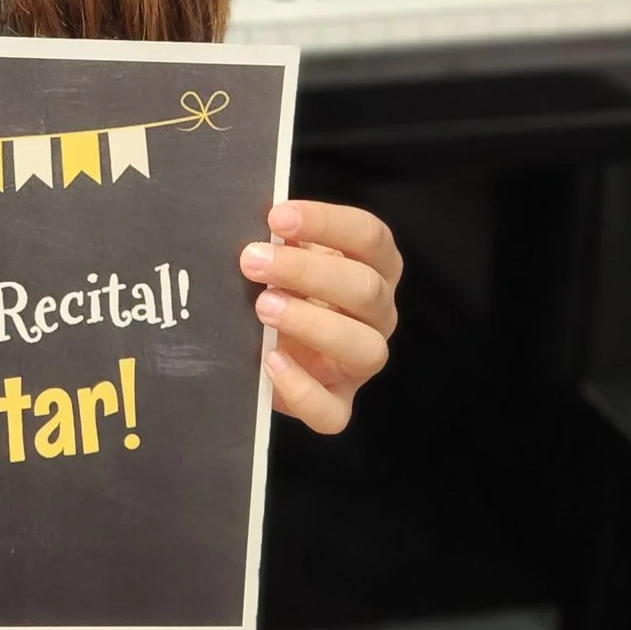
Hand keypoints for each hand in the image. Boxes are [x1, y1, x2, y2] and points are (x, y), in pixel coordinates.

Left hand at [238, 200, 401, 433]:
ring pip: (364, 348)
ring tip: (263, 306)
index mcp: (374, 267)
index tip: (277, 218)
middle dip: (306, 271)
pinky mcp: (337, 402)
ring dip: (311, 323)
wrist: (273, 344)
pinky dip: (301, 389)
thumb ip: (281, 241)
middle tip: (252, 261)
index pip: (370, 237)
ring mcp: (361, 362)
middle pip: (366, 289)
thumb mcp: (286, 257)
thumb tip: (257, 227)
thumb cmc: (283, 286)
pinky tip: (269, 361)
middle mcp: (378, 314)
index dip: (327, 223)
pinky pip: (333, 411)